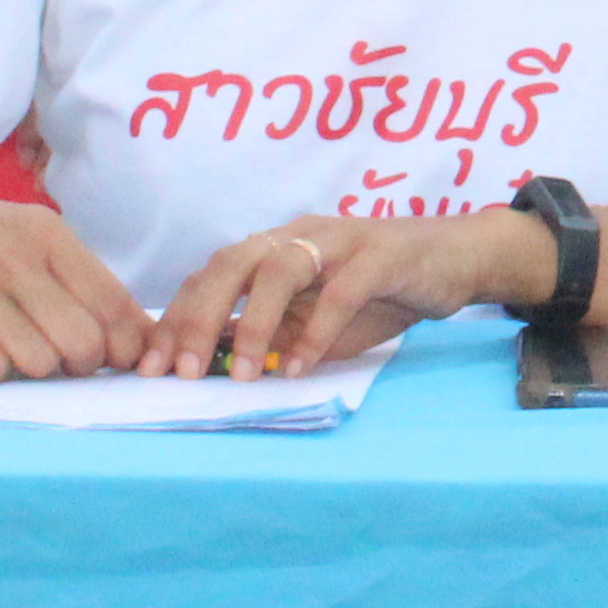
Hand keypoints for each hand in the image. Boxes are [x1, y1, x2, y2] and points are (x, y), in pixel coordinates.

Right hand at [0, 177, 154, 381]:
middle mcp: (12, 258)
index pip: (112, 304)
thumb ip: (81, 280)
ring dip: (33, 371)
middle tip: (62, 361)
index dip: (125, 345)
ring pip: (38, 362)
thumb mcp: (29, 236)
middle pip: (82, 342)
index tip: (116, 360)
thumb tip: (140, 337)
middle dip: (81, 365)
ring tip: (14, 350)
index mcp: (46, 235)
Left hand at [144, 209, 530, 380]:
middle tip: (182, 371)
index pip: (210, 275)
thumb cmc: (379, 292)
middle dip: (199, 316)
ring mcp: (341, 239)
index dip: (176, 318)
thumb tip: (210, 365)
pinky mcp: (382, 254)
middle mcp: (299, 234)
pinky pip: (341, 290)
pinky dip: (317, 330)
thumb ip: (269, 335)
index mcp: (274, 247)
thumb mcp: (314, 319)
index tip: (152, 366)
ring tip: (243, 373)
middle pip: (231, 263)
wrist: (455, 259)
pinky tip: (299, 367)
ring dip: (255, 322)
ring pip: (280, 268)